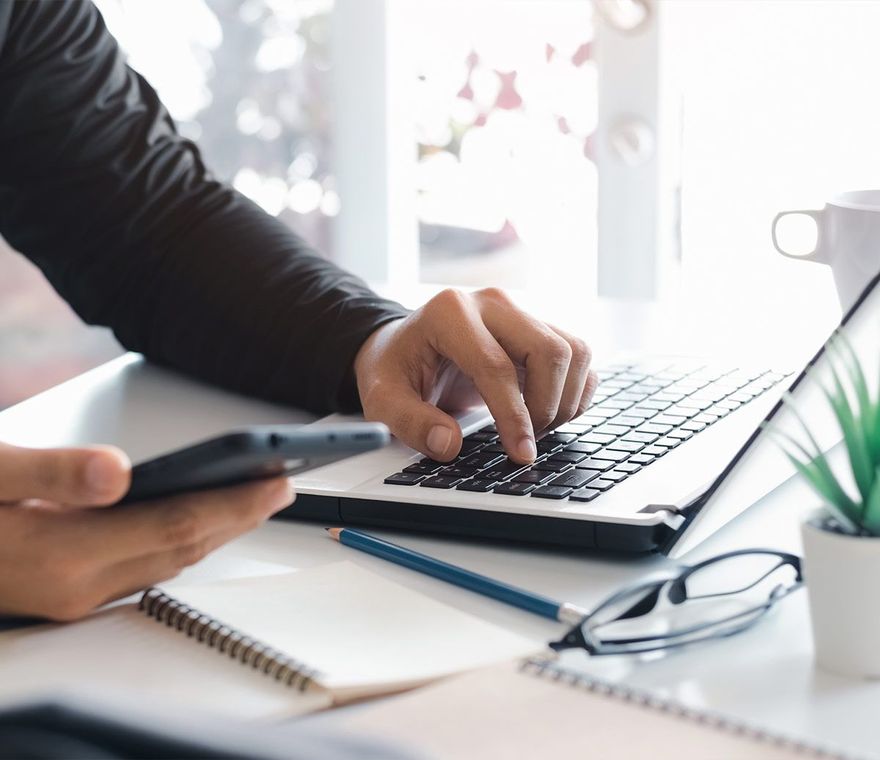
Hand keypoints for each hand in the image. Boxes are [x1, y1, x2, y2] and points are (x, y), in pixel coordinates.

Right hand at [0, 442, 294, 620]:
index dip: (234, 502)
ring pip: (166, 562)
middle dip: (239, 516)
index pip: (175, 524)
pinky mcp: (61, 594)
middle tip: (283, 484)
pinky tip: (191, 520)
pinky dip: (179, 540)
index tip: (278, 479)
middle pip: (182, 548)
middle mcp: (73, 588)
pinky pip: (142, 569)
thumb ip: (46, 473)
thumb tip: (116, 472)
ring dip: (215, 529)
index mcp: (59, 557)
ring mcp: (69, 598)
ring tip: (252, 497)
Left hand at [353, 288, 596, 463]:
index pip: (497, 367)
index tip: (520, 454)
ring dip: (565, 400)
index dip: (514, 416)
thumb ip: (411, 423)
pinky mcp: (537, 327)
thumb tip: (448, 444)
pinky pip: (579, 356)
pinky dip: (575, 390)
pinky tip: (548, 413)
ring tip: (535, 430)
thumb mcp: (382, 399)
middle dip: (547, 407)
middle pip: (550, 352)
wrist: (403, 347)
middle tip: (525, 443)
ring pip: (574, 352)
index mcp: (449, 313)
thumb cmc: (394, 370)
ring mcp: (519, 312)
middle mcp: (491, 304)